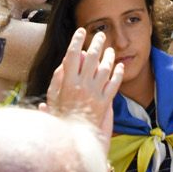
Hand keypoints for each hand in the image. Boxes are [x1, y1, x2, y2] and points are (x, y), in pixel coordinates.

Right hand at [44, 27, 123, 146]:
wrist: (74, 139)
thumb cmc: (60, 118)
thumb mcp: (52, 98)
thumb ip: (57, 79)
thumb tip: (64, 63)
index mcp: (67, 83)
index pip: (72, 55)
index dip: (76, 41)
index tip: (80, 31)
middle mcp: (82, 86)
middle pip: (91, 58)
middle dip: (97, 43)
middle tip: (101, 35)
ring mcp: (95, 94)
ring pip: (105, 69)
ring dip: (109, 56)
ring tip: (110, 49)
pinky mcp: (105, 103)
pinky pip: (114, 84)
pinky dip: (118, 74)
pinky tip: (120, 66)